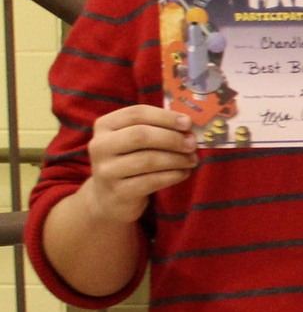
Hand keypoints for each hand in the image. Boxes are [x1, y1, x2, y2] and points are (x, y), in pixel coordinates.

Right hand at [78, 105, 196, 220]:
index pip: (136, 113)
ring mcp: (107, 170)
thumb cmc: (128, 160)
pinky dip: (173, 175)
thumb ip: (155, 128)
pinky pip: (152, 181)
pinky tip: (184, 173)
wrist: (108, 198)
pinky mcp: (118, 191)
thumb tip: (188, 124)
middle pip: (141, 135)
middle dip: (172, 138)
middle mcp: (100, 145)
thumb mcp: (133, 140)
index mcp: (105, 125)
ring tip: (192, 160)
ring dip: (177, 159)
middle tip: (192, 144)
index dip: (165, 117)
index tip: (188, 123)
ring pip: (148, 159)